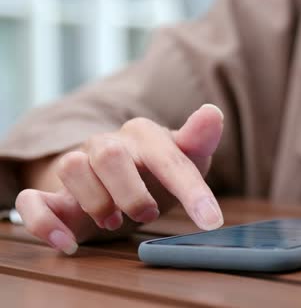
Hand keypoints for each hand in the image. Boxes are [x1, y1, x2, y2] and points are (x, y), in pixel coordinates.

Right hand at [15, 104, 224, 254]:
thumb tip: (213, 113)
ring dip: (96, 202)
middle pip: (110, 155)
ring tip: (114, 221)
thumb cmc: (155, 168)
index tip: (211, 221)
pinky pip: (32, 201)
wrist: (117, 177)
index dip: (191, 191)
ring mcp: (78, 165)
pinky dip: (45, 223)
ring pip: (71, 168)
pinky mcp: (52, 193)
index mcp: (144, 135)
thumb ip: (199, 139)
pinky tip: (67, 242)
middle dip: (132, 193)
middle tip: (148, 215)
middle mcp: (107, 145)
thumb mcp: (185, 157)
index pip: (168, 159)